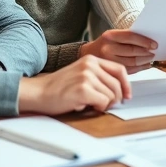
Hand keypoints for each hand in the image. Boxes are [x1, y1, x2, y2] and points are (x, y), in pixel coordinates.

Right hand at [17, 56, 131, 114]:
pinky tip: (87, 106)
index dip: (126, 85)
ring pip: (111, 95)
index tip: (127, 95)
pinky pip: (103, 102)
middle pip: (117, 84)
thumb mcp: (81, 74)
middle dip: (116, 98)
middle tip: (107, 105)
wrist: (38, 92)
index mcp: (91, 59)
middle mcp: (90, 65)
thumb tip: (120, 91)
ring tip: (91, 104)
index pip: (119, 69)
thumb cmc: (59, 87)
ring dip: (105, 104)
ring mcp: (86, 76)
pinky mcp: (83, 89)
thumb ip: (98, 77)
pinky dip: (98, 108)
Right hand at [80, 30, 156, 72]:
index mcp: (109, 36)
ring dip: (144, 61)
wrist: (86, 55)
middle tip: (153, 52)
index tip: (154, 44)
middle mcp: (107, 48)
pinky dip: (139, 68)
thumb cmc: (103, 45)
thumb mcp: (112, 36)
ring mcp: (107, 61)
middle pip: (132, 50)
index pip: (131, 36)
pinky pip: (128, 71)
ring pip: (131, 62)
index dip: (144, 41)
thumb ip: (127, 38)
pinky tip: (144, 65)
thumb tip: (147, 41)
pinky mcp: (109, 71)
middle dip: (146, 52)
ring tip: (150, 59)